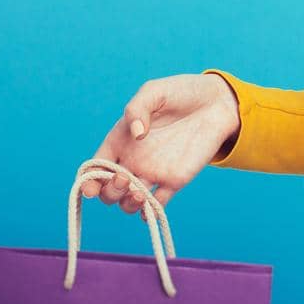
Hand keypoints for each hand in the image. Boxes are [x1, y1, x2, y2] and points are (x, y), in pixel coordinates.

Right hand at [82, 73, 241, 213]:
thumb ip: (138, 108)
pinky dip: (151, 213)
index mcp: (120, 140)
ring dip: (129, 204)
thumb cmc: (180, 92)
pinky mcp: (175, 180)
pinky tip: (151, 209)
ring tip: (139, 193)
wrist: (215, 102)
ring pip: (130, 202)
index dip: (88, 181)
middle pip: (109, 191)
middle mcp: (133, 160)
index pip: (96, 167)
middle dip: (111, 192)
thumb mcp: (154, 91)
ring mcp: (153, 172)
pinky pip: (158, 204)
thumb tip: (136, 133)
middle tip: (125, 178)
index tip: (91, 188)